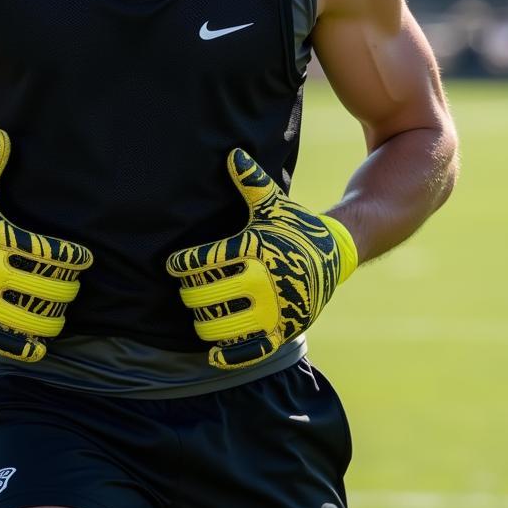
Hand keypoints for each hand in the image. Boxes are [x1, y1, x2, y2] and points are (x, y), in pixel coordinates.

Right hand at [0, 129, 92, 362]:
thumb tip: (3, 135)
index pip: (43, 252)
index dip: (69, 258)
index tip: (85, 259)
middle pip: (40, 287)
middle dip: (65, 289)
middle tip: (76, 287)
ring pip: (24, 315)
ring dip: (50, 318)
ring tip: (62, 312)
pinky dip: (21, 347)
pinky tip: (41, 348)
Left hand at [166, 149, 356, 369]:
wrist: (334, 255)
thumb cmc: (294, 226)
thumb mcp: (272, 203)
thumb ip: (250, 180)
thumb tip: (233, 153)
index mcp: (254, 248)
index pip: (203, 262)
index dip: (181, 265)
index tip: (173, 265)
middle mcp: (262, 280)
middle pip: (206, 296)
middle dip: (190, 295)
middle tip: (186, 291)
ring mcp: (273, 310)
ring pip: (221, 326)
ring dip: (203, 322)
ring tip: (200, 313)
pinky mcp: (283, 331)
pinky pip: (247, 351)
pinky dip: (226, 354)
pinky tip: (212, 350)